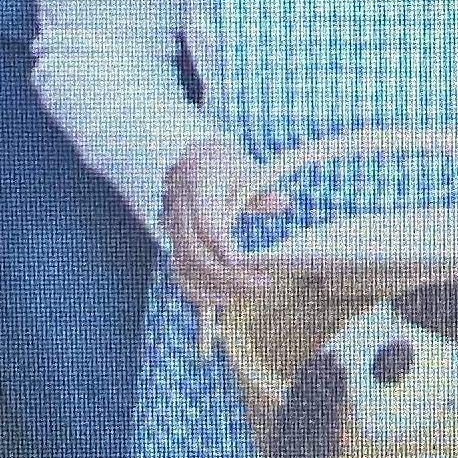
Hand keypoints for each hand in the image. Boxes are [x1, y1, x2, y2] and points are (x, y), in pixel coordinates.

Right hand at [163, 137, 287, 310]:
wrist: (191, 159)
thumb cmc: (224, 165)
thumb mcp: (245, 170)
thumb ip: (260, 192)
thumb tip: (283, 204)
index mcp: (199, 191)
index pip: (206, 224)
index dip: (221, 246)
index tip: (241, 262)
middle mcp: (181, 214)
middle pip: (197, 254)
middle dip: (229, 275)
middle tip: (263, 283)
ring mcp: (174, 231)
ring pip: (185, 268)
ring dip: (215, 287)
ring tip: (247, 293)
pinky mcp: (175, 244)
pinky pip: (180, 274)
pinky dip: (198, 292)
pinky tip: (224, 298)